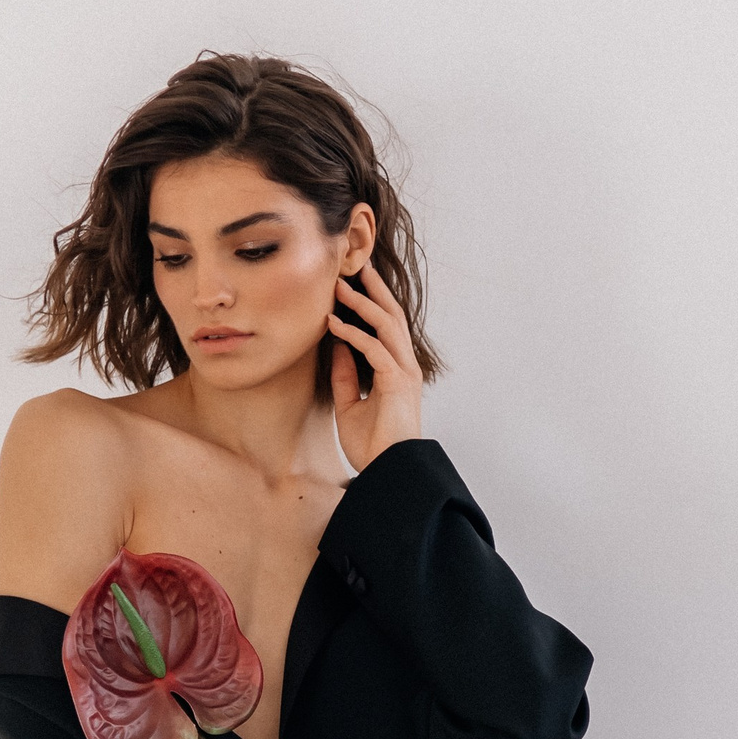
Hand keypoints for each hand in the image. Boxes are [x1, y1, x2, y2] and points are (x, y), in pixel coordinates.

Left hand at [327, 258, 423, 470]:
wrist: (386, 472)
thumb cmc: (372, 445)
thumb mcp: (349, 404)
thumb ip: (346, 374)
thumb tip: (336, 345)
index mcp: (397, 370)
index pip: (385, 327)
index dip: (370, 303)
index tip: (351, 284)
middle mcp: (404, 366)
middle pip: (391, 317)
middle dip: (373, 290)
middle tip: (354, 266)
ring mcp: (404, 373)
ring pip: (386, 325)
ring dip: (362, 303)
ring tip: (339, 286)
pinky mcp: (397, 382)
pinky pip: (374, 348)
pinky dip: (353, 334)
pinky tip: (333, 324)